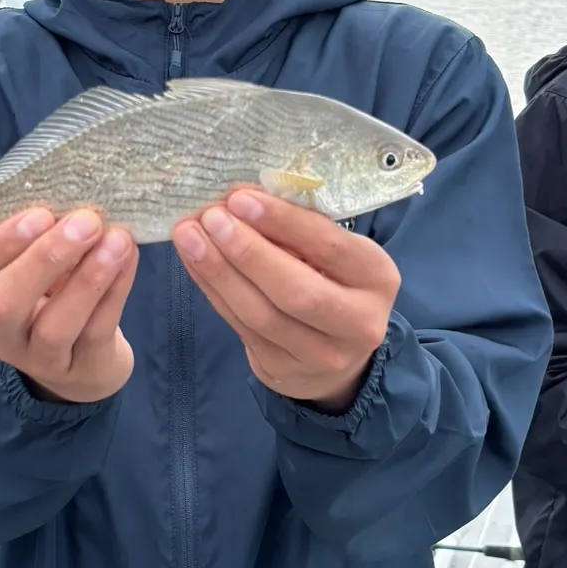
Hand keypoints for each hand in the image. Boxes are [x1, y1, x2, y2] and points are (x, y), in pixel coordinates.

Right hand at [0, 208, 137, 404]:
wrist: (87, 363)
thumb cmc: (56, 297)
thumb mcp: (38, 269)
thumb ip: (43, 236)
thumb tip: (74, 189)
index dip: (1, 243)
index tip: (40, 212)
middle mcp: (3, 333)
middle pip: (5, 302)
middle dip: (44, 258)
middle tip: (85, 221)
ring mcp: (41, 360)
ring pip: (55, 325)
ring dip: (88, 278)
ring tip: (117, 240)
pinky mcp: (84, 371)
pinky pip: (97, 331)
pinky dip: (116, 290)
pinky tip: (129, 257)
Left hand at [172, 188, 399, 412]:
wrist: (338, 358)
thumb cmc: (333, 281)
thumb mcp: (336, 253)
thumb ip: (301, 230)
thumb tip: (242, 197)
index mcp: (376, 277)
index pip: (329, 246)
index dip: (282, 222)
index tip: (240, 198)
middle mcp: (358, 322)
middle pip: (295, 290)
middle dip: (247, 251)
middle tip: (210, 217)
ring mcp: (321, 354)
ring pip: (261, 313)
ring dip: (219, 271)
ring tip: (189, 236)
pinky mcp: (283, 370)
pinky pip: (241, 326)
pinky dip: (213, 290)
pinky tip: (194, 261)